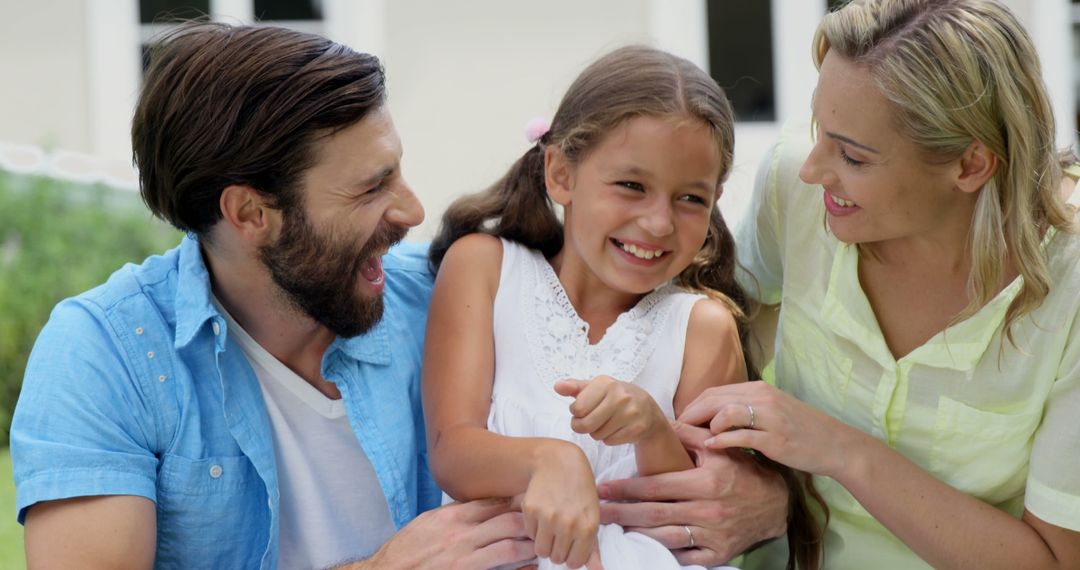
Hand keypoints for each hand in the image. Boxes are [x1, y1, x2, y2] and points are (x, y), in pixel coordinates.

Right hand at [358, 497, 534, 569]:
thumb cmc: (406, 551)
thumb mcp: (428, 523)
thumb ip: (454, 513)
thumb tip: (479, 504)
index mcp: (451, 518)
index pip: (493, 503)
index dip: (516, 501)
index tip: (532, 498)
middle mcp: (460, 536)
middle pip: (508, 521)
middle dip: (530, 521)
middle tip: (544, 521)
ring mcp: (465, 560)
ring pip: (510, 548)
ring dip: (530, 546)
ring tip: (541, 545)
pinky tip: (530, 568)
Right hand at [522, 443, 600, 567]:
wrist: (558, 462)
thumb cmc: (580, 490)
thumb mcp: (592, 515)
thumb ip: (593, 547)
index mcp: (588, 527)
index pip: (575, 563)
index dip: (572, 556)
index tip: (571, 546)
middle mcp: (568, 524)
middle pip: (556, 558)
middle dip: (557, 550)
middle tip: (560, 533)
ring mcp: (548, 517)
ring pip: (541, 550)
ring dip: (544, 542)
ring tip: (550, 526)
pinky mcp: (531, 510)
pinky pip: (529, 534)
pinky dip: (534, 528)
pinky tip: (542, 513)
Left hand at [555, 375, 666, 444]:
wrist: (648, 409)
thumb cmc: (615, 397)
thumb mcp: (596, 388)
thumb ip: (575, 387)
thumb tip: (557, 386)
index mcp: (606, 383)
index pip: (577, 408)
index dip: (576, 412)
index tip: (583, 409)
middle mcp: (620, 396)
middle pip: (586, 424)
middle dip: (583, 426)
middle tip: (588, 421)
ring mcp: (630, 413)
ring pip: (597, 435)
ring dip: (597, 432)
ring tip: (606, 423)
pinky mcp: (637, 428)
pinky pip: (610, 441)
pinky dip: (609, 438)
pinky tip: (617, 429)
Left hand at [596, 422, 787, 565]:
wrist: (776, 505)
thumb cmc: (744, 473)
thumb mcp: (720, 449)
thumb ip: (690, 435)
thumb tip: (662, 421)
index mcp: (705, 482)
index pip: (657, 486)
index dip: (627, 488)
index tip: (605, 487)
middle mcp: (707, 510)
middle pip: (654, 514)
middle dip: (621, 513)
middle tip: (597, 511)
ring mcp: (713, 535)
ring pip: (665, 536)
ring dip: (637, 534)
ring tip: (614, 529)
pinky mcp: (718, 553)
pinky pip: (685, 556)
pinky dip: (664, 553)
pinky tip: (644, 548)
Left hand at [680, 381, 864, 477]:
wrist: (835, 444)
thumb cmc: (800, 430)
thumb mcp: (771, 411)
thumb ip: (744, 409)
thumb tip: (712, 416)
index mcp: (758, 389)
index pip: (714, 392)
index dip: (693, 406)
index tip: (680, 421)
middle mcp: (762, 397)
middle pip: (713, 399)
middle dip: (691, 415)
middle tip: (676, 432)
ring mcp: (769, 417)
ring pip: (724, 413)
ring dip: (704, 426)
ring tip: (694, 440)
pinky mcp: (774, 439)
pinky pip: (740, 436)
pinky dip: (721, 441)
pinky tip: (711, 448)